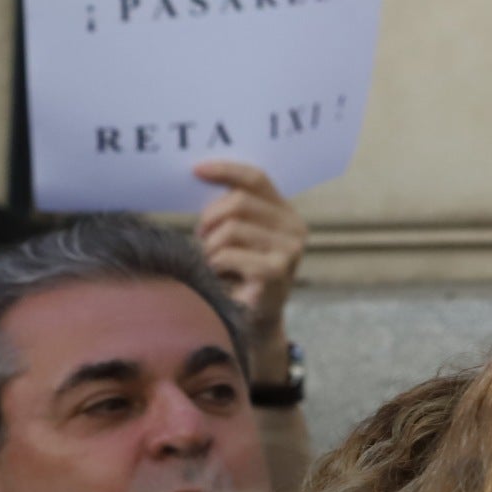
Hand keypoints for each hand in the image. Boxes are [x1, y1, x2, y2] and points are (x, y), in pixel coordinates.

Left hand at [191, 162, 306, 344]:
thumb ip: (232, 211)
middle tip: (203, 240)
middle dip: (210, 220)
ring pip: (230, 229)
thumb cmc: (239, 275)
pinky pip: (228, 255)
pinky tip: (221, 277)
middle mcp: (295, 228)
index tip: (196, 170)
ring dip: (210, 248)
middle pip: (238, 202)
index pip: (257, 179)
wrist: (254, 321)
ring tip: (214, 264)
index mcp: (286, 214)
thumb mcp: (239, 237)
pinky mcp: (276, 272)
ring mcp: (289, 251)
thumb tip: (200, 177)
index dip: (226, 170)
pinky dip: (215, 265)